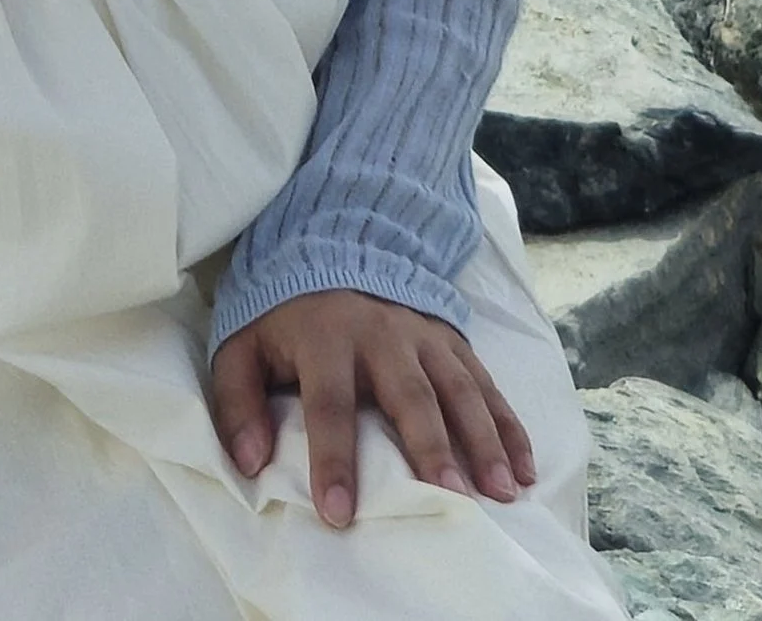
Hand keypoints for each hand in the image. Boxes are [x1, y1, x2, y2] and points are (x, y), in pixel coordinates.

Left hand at [209, 289, 536, 528]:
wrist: (331, 247)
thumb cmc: (285, 318)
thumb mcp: (244, 348)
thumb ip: (237, 402)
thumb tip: (248, 461)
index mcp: (324, 337)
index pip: (328, 403)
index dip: (332, 459)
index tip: (338, 514)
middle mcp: (380, 334)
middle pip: (409, 395)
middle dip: (430, 447)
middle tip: (449, 499)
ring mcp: (423, 336)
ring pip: (458, 390)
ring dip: (482, 440)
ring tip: (500, 492)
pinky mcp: (452, 340)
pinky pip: (487, 385)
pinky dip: (509, 427)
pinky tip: (524, 471)